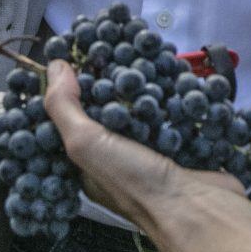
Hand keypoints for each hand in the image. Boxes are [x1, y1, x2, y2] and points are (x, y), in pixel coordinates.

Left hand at [42, 61, 243, 231]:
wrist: (196, 206)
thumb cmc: (135, 181)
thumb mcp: (86, 144)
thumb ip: (66, 108)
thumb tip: (54, 66)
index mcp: (88, 163)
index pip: (73, 119)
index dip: (72, 88)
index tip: (78, 53)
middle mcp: (118, 158)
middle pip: (111, 111)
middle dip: (112, 81)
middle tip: (115, 46)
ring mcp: (152, 153)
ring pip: (145, 110)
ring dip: (148, 85)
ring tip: (147, 53)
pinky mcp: (183, 146)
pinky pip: (176, 114)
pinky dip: (178, 96)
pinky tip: (179, 76)